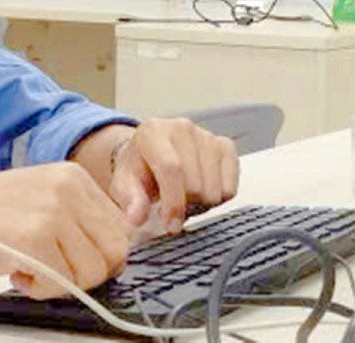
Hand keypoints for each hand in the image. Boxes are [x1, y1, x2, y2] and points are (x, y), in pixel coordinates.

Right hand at [0, 162, 128, 298]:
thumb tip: (112, 256)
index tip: (76, 261)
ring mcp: (52, 212)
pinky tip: (18, 274)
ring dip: (63, 284)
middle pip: (116, 249)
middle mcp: (68, 188)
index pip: (120, 225)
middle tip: (58, 273)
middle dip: (90, 273)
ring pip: (92, 271)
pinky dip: (42, 290)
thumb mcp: (41, 199)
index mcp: (73, 176)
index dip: (101, 254)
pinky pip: (62, 282)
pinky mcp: (35, 238)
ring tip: (31, 270)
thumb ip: (76, 218)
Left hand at [107, 119, 239, 234]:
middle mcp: (182, 128)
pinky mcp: (225, 146)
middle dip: (184, 206)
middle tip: (172, 208)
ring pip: (214, 190)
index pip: (171, 168)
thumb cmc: (138, 169)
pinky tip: (201, 191)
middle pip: (196, 184)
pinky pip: (230, 188)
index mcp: (152, 132)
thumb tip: (136, 218)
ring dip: (200, 204)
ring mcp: (207, 135)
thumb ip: (130, 201)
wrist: (150, 153)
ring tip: (185, 198)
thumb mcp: (124, 185)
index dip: (173, 203)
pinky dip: (217, 198)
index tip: (171, 226)